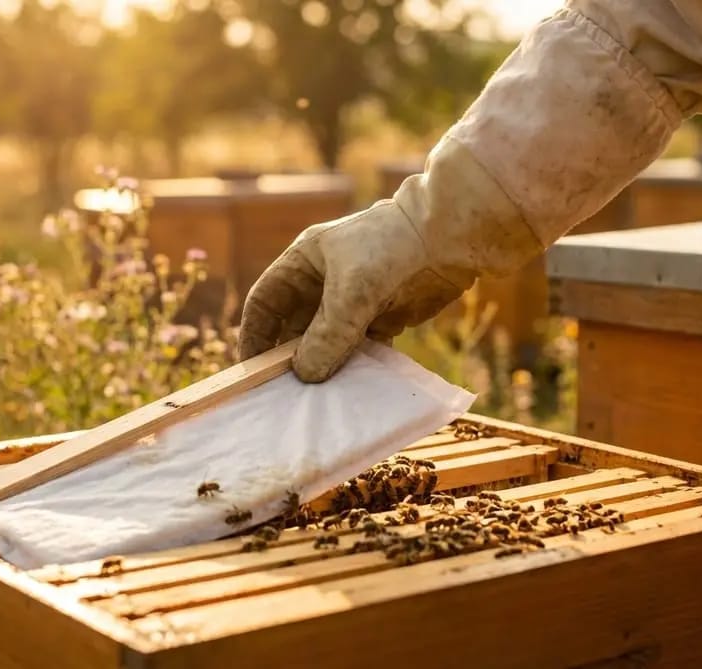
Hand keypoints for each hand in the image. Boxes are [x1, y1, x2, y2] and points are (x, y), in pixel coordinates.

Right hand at [238, 202, 471, 382]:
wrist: (449, 238)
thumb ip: (327, 335)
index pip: (265, 301)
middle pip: (294, 326)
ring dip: (323, 366)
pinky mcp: (381, 316)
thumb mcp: (351, 292)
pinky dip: (354, 366)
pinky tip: (352, 387)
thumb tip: (306, 375)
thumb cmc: (389, 249)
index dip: (254, 334)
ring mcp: (353, 300)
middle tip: (284, 393)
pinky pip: (358, 348)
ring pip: (327, 341)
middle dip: (289, 357)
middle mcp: (323, 281)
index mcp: (304, 261)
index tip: (252, 370)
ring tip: (316, 398)